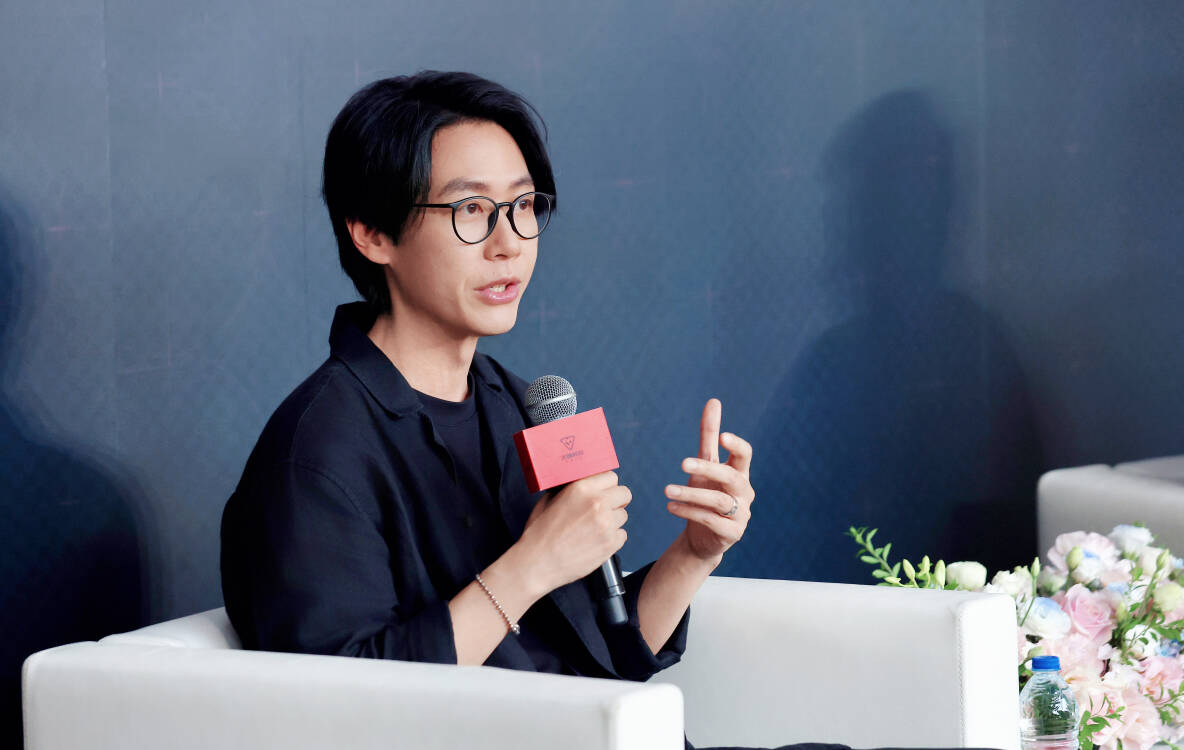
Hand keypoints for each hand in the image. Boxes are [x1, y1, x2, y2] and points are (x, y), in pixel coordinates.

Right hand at [518, 471, 630, 593]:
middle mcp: (597, 503)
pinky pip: (622, 535)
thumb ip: (569, 491)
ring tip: (595, 529)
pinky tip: (596, 541)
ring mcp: (606, 524)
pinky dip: (612, 538)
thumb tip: (580, 489)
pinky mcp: (611, 544)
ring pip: (623, 515)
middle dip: (616, 501)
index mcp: (581, 488)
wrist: (538, 563)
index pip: (611, 477)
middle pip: (624, 494)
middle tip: (605, 509)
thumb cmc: (539, 535)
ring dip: (613, 521)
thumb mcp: (548, 501)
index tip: (605, 492)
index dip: (607, 486)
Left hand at [664, 398, 753, 562]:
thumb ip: (710, 435)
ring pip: (719, 501)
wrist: (703, 537)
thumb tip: (714, 401)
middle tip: (682, 462)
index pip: (745, 456)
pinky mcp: (731, 533)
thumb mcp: (706, 464)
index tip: (722, 437)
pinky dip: (689, 512)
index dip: (736, 446)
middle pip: (732, 477)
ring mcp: (741, 515)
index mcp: (740, 473)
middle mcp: (744, 493)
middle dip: (707, 469)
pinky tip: (670, 507)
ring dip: (691, 494)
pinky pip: (711, 521)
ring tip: (667, 490)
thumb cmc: (707, 493)